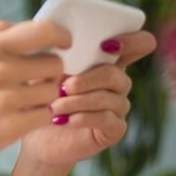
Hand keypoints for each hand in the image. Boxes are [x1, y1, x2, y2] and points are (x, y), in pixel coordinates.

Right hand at [0, 20, 70, 172]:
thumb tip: (30, 26)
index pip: (44, 30)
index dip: (61, 35)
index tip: (64, 43)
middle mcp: (0, 71)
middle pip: (55, 64)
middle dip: (50, 72)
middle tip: (36, 80)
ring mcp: (7, 100)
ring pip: (53, 91)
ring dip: (44, 97)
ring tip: (24, 101)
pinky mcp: (14, 126)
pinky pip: (46, 115)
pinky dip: (38, 117)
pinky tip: (21, 116)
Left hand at [19, 30, 156, 166]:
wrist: (36, 135)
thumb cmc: (41, 97)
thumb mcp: (45, 71)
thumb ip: (57, 53)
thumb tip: (57, 41)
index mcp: (106, 61)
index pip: (139, 44)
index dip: (133, 40)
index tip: (106, 45)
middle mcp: (118, 83)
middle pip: (117, 75)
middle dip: (86, 80)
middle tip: (62, 88)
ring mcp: (119, 107)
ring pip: (108, 98)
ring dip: (77, 101)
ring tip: (54, 108)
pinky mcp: (115, 129)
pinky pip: (106, 119)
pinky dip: (82, 117)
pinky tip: (63, 120)